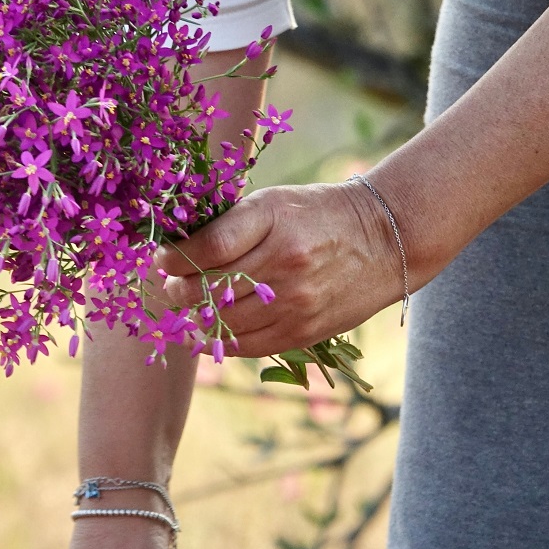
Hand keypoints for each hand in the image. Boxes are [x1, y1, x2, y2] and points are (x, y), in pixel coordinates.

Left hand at [157, 181, 405, 357]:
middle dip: (180, 291)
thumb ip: (231, 224)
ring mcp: (295, 301)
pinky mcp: (303, 330)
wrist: (385, 239)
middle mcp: (284, 261)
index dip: (175, 259)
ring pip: (223, 322)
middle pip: (210, 289)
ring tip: (190, 307)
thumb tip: (177, 253)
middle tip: (173, 287)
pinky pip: (246, 346)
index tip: (162, 260)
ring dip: (196, 318)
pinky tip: (209, 331)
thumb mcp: (275, 202)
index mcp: (273, 219)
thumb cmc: (318, 216)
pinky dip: (220, 341)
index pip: (208, 248)